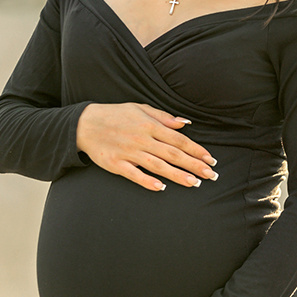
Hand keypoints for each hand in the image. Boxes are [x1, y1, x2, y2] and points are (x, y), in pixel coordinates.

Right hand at [75, 102, 217, 191]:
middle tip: (210, 175)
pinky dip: (147, 181)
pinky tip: (161, 188)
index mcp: (150, 125)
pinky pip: (134, 174)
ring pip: (158, 165)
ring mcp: (129, 152)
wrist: (85, 123)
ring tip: (194, 183)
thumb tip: (185, 123)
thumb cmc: (115, 115)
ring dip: (177, 175)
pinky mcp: (116, 164)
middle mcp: (142, 139)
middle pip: (173, 154)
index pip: (178, 140)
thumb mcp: (140, 108)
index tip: (210, 159)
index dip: (196, 150)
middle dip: (194, 165)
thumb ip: (163, 117)